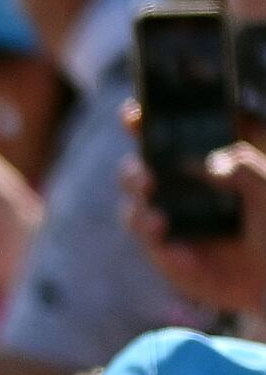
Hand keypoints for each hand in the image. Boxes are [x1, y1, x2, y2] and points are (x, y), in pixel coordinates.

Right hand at [125, 136, 265, 327]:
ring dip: (141, 215)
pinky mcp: (165, 254)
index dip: (142, 122)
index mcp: (199, 159)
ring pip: (134, 210)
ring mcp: (167, 221)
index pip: (164, 135)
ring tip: (160, 223)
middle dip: (134, 173)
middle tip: (148, 180)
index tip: (132, 116)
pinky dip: (168, 253)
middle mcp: (177, 187)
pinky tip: (190, 258)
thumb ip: (242, 163)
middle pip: (136, 171)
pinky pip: (153, 250)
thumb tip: (207, 166)